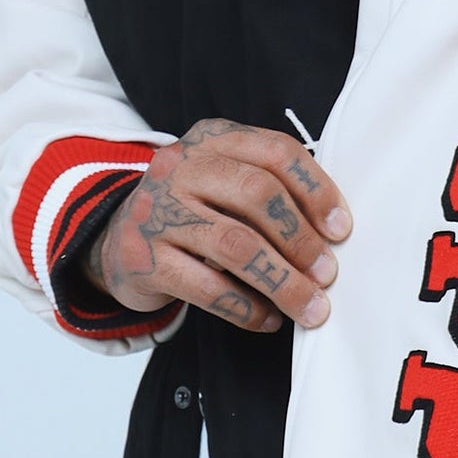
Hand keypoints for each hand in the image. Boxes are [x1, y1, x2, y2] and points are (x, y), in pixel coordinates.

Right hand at [90, 119, 350, 334]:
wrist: (115, 241)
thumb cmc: (192, 211)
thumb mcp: (222, 181)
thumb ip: (269, 189)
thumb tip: (333, 233)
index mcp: (211, 138)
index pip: (275, 152)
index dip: (316, 191)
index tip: (341, 230)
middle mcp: (180, 167)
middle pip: (256, 194)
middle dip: (301, 239)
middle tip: (327, 274)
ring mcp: (157, 211)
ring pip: (236, 245)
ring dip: (283, 280)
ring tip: (310, 306)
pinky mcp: (143, 259)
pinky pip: (208, 287)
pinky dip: (247, 308)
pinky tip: (268, 319)